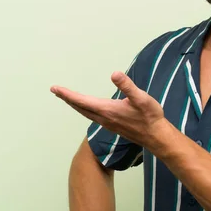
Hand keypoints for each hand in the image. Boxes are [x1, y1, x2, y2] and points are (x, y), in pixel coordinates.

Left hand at [51, 71, 168, 149]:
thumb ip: (127, 86)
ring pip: (85, 113)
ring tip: (67, 98)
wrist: (156, 136)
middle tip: (55, 90)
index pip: (82, 101)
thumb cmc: (150, 117)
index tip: (55, 88)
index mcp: (107, 110)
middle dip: (67, 98)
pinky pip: (92, 116)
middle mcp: (104, 118)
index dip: (67, 94)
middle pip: (80, 107)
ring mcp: (107, 123)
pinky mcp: (112, 126)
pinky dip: (84, 109)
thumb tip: (114, 74)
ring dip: (75, 104)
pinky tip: (87, 108)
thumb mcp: (141, 98)